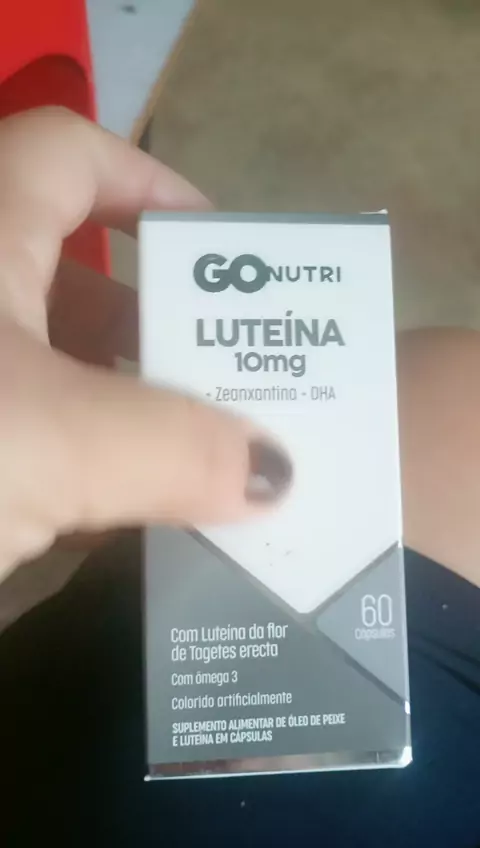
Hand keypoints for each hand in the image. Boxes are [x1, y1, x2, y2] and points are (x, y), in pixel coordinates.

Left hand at [0, 108, 290, 582]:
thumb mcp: (57, 440)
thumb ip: (176, 449)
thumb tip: (274, 475)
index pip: (73, 152)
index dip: (154, 186)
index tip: (225, 252)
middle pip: (75, 277)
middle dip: (162, 329)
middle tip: (233, 379)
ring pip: (51, 362)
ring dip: (126, 403)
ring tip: (198, 453)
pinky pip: (25, 426)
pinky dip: (77, 455)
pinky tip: (122, 501)